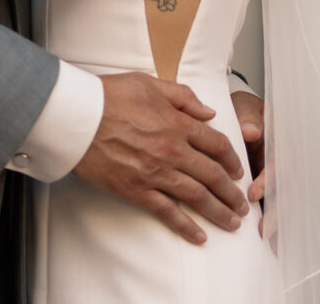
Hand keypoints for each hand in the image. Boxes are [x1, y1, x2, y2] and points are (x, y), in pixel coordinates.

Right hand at [73, 73, 246, 246]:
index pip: (217, 144)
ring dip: (219, 212)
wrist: (77, 116)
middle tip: (242, 204)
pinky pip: (168, 212)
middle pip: (213, 175)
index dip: (232, 160)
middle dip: (232, 193)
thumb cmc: (108, 96)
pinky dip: (186, 226)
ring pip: (197, 197)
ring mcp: (156, 173)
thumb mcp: (150, 83)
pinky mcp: (137, 190)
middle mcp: (173, 150)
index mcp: (178, 123)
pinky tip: (199, 237)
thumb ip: (183, 97)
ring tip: (232, 223)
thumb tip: (208, 112)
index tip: (238, 171)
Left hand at [231, 89, 274, 245]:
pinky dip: (275, 226)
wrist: (242, 115)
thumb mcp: (245, 107)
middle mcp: (282, 161)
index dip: (267, 179)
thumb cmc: (243, 111)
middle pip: (285, 189)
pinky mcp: (272, 189)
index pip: (278, 162)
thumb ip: (248, 118)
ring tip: (266, 241)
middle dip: (275, 210)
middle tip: (263, 230)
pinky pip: (275, 208)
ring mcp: (278, 177)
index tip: (252, 193)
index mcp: (278, 141)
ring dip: (277, 222)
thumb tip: (250, 130)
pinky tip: (270, 245)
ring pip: (283, 201)